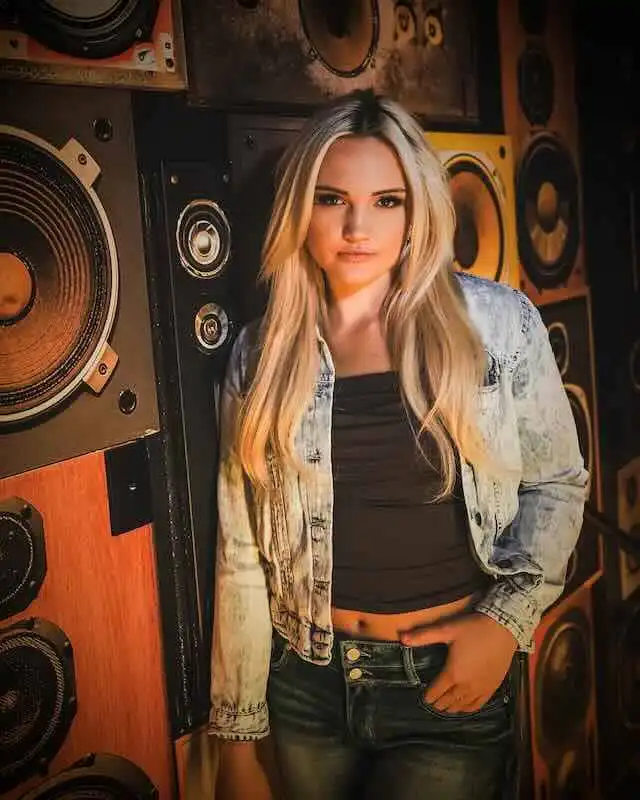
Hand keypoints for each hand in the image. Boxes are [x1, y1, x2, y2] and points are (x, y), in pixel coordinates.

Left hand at [400, 612, 516, 712]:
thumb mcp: (446, 630)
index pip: (437, 691)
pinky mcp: (493, 687)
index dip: (429, 696)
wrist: (503, 628)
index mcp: (453, 673)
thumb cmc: (473, 628)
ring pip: (463, 705)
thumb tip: (402, 638)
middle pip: (449, 701)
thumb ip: (423, 636)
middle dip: (439, 704)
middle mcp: (466, 686)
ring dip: (453, 708)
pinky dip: (469, 708)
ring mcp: (481, 688)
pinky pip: (479, 704)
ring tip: (446, 708)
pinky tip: (466, 707)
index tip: (424, 698)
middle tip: (433, 704)